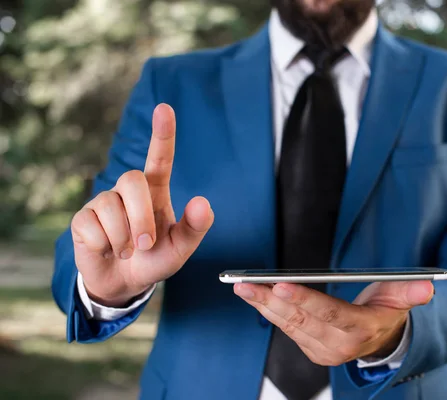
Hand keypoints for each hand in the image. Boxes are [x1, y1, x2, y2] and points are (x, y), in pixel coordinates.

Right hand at [71, 104, 213, 306]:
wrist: (125, 283)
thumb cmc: (155, 260)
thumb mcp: (181, 248)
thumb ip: (195, 227)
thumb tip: (202, 202)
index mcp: (156, 192)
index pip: (160, 158)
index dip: (163, 134)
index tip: (164, 108)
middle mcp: (128, 191)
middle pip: (131, 180)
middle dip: (140, 216)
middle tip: (145, 245)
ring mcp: (103, 202)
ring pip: (109, 205)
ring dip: (123, 238)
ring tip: (127, 252)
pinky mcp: (82, 219)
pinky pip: (91, 225)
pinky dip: (104, 246)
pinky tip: (106, 250)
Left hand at [234, 280, 433, 365]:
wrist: (381, 340)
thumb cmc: (387, 312)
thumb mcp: (400, 299)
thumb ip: (410, 292)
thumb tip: (427, 287)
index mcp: (360, 330)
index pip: (329, 313)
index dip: (305, 299)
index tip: (280, 284)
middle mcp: (339, 345)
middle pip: (301, 320)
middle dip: (271, 300)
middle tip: (248, 283)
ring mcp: (323, 350)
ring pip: (288, 325)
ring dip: (263, 305)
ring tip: (243, 287)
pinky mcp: (311, 349)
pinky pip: (287, 329)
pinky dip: (269, 312)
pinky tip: (255, 296)